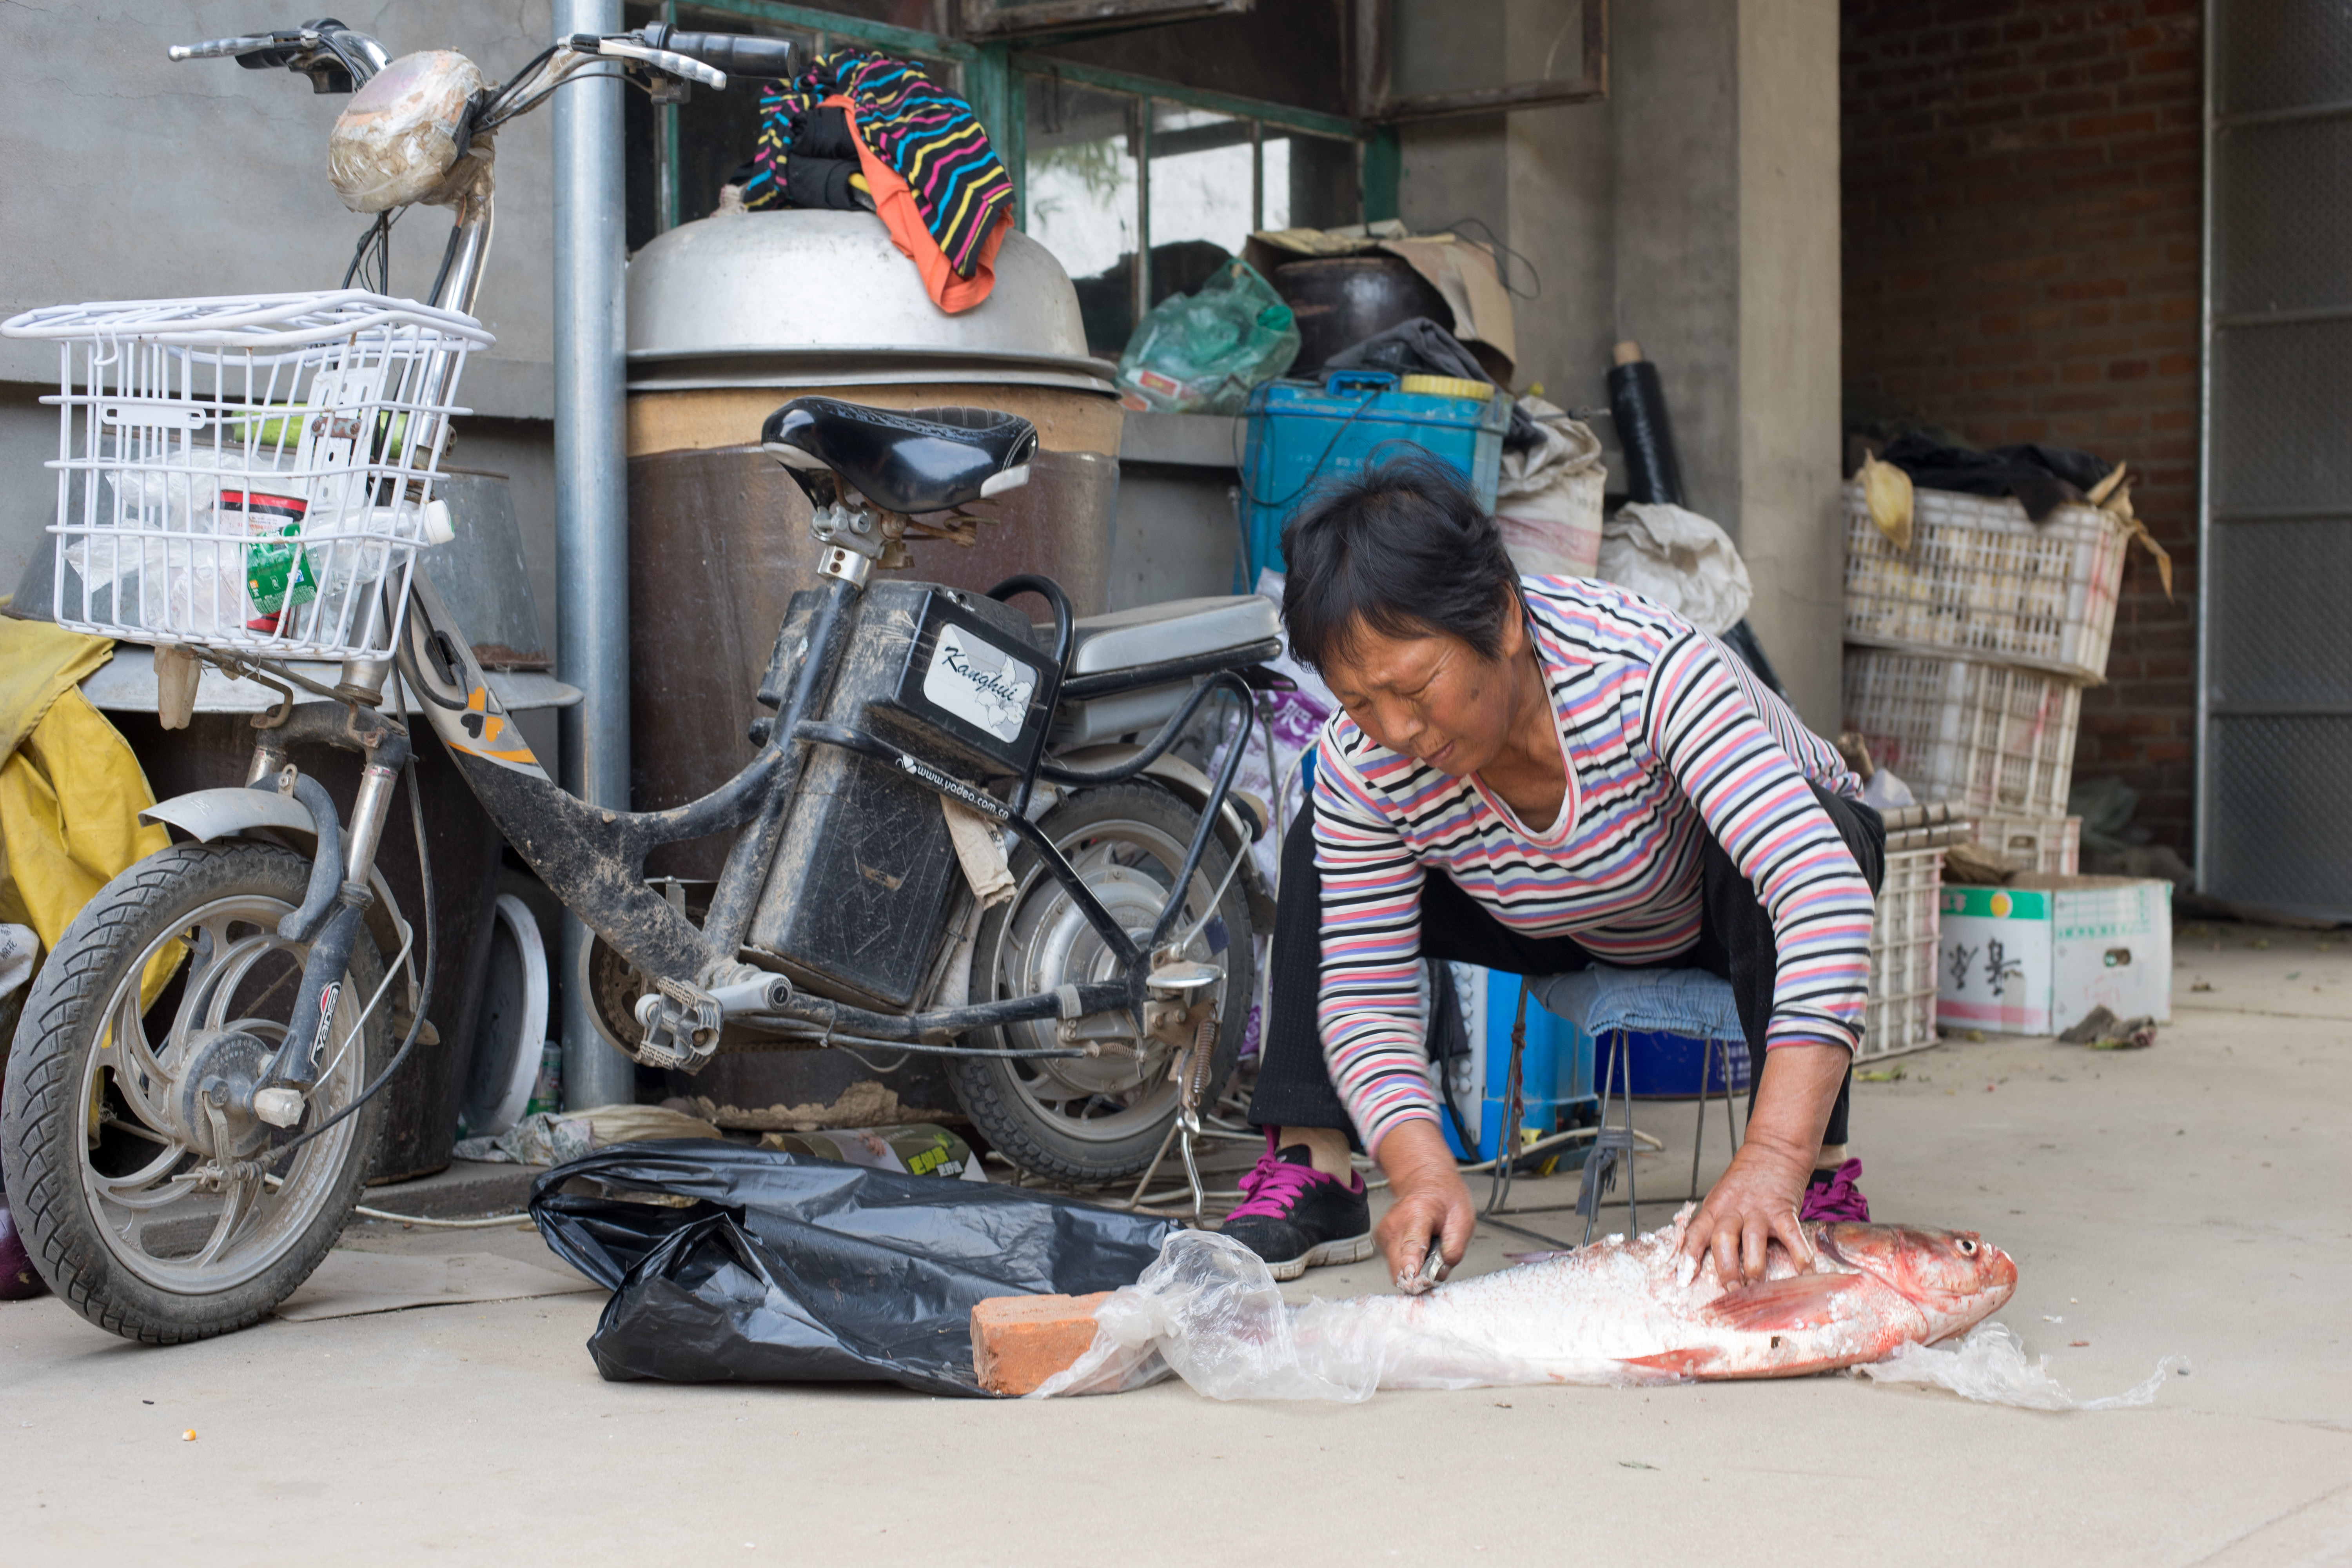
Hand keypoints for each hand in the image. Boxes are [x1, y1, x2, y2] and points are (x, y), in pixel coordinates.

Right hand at [1371, 1120, 1475, 1291]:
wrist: (1424, 1179)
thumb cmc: (1444, 1197)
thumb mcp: (1463, 1218)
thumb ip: (1455, 1247)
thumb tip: (1441, 1272)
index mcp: (1417, 1214)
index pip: (1411, 1244)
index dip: (1412, 1265)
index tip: (1413, 1280)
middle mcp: (1395, 1224)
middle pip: (1400, 1267)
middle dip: (1419, 1277)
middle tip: (1437, 1266)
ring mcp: (1384, 1233)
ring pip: (1397, 1271)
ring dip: (1415, 1270)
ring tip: (1429, 1250)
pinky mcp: (1382, 1241)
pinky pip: (1395, 1265)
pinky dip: (1409, 1264)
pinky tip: (1419, 1249)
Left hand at [1681, 1142, 1814, 1284]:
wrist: (1773, 1151)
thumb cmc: (1744, 1182)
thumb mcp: (1721, 1198)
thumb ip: (1714, 1224)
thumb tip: (1703, 1260)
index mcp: (1714, 1208)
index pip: (1695, 1232)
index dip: (1688, 1256)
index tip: (1684, 1278)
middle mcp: (1733, 1210)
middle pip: (1723, 1239)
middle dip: (1725, 1268)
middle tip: (1730, 1290)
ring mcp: (1759, 1210)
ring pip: (1753, 1240)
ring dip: (1754, 1266)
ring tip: (1756, 1287)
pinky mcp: (1783, 1211)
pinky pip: (1792, 1236)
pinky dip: (1800, 1256)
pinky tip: (1805, 1274)